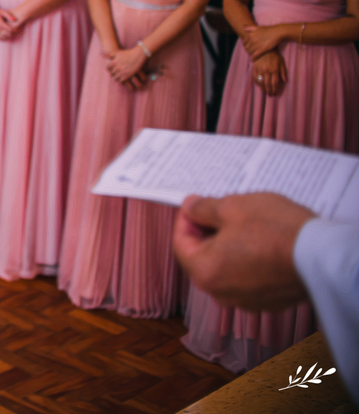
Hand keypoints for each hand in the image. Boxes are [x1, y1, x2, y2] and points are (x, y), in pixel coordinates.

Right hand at [0, 6, 17, 40]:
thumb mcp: (2, 12)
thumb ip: (9, 15)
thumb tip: (15, 20)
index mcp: (0, 23)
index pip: (11, 30)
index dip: (16, 31)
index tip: (19, 29)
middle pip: (8, 35)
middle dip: (13, 34)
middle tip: (17, 32)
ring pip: (3, 38)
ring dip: (9, 37)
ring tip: (12, 34)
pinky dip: (3, 39)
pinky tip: (6, 38)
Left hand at [106, 46, 147, 88]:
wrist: (138, 55)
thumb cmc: (127, 53)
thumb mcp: (117, 53)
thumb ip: (108, 55)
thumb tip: (101, 55)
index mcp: (114, 62)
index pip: (107, 68)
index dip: (108, 69)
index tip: (110, 69)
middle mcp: (117, 67)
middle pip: (111, 73)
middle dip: (111, 73)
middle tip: (112, 74)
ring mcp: (122, 72)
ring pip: (115, 78)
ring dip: (115, 77)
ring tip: (116, 77)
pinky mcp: (127, 76)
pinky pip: (120, 80)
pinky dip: (119, 80)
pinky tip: (120, 79)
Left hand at [172, 193, 312, 310]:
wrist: (322, 256)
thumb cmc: (276, 231)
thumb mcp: (232, 207)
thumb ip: (203, 209)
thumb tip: (190, 208)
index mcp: (205, 273)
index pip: (180, 243)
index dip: (185, 218)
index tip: (194, 203)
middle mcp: (222, 294)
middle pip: (202, 256)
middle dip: (208, 231)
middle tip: (220, 209)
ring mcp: (247, 300)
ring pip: (226, 267)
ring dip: (229, 244)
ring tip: (245, 222)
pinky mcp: (270, 300)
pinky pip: (248, 276)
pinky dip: (248, 258)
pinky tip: (262, 241)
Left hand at [240, 24, 286, 59]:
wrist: (278, 32)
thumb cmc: (268, 30)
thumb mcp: (258, 27)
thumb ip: (250, 28)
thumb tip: (243, 27)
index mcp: (250, 35)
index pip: (244, 42)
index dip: (246, 45)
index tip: (247, 47)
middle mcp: (252, 40)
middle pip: (247, 47)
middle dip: (248, 50)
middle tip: (249, 52)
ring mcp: (256, 45)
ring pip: (250, 52)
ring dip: (250, 54)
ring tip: (251, 56)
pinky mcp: (262, 49)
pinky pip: (255, 55)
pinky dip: (253, 58)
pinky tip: (252, 60)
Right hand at [251, 51, 286, 96]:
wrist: (264, 49)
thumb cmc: (275, 56)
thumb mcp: (282, 62)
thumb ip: (284, 72)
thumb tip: (285, 81)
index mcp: (274, 70)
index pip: (275, 83)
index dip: (275, 89)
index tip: (276, 93)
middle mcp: (266, 71)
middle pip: (268, 84)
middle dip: (269, 91)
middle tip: (271, 95)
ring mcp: (259, 70)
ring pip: (261, 82)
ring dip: (263, 89)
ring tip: (265, 92)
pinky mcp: (254, 69)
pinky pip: (255, 78)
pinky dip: (257, 83)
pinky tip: (260, 86)